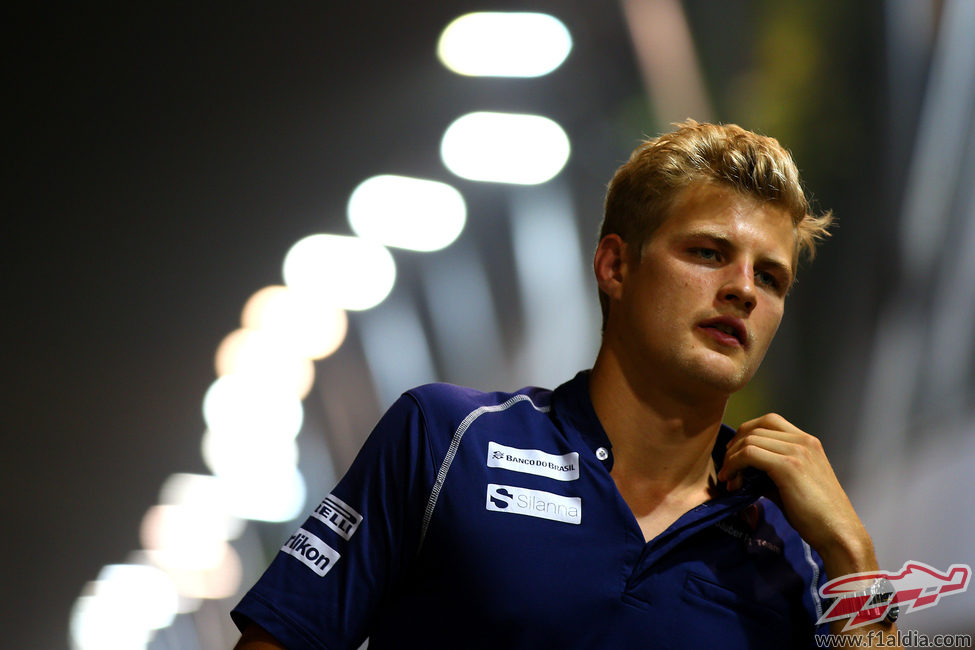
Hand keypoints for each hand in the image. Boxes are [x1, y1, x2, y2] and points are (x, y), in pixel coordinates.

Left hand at [717, 413, 875, 571]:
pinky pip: (749, 454)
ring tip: (730, 481)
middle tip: (727, 468)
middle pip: (756, 427)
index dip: (745, 434)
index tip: (734, 455)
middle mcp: (804, 441)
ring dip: (731, 459)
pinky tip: (732, 483)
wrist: (838, 533)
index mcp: (808, 442)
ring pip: (750, 439)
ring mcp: (798, 451)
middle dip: (735, 445)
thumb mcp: (791, 484)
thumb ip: (771, 471)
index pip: (769, 421)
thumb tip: (744, 471)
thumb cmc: (816, 515)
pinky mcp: (789, 466)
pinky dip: (734, 465)